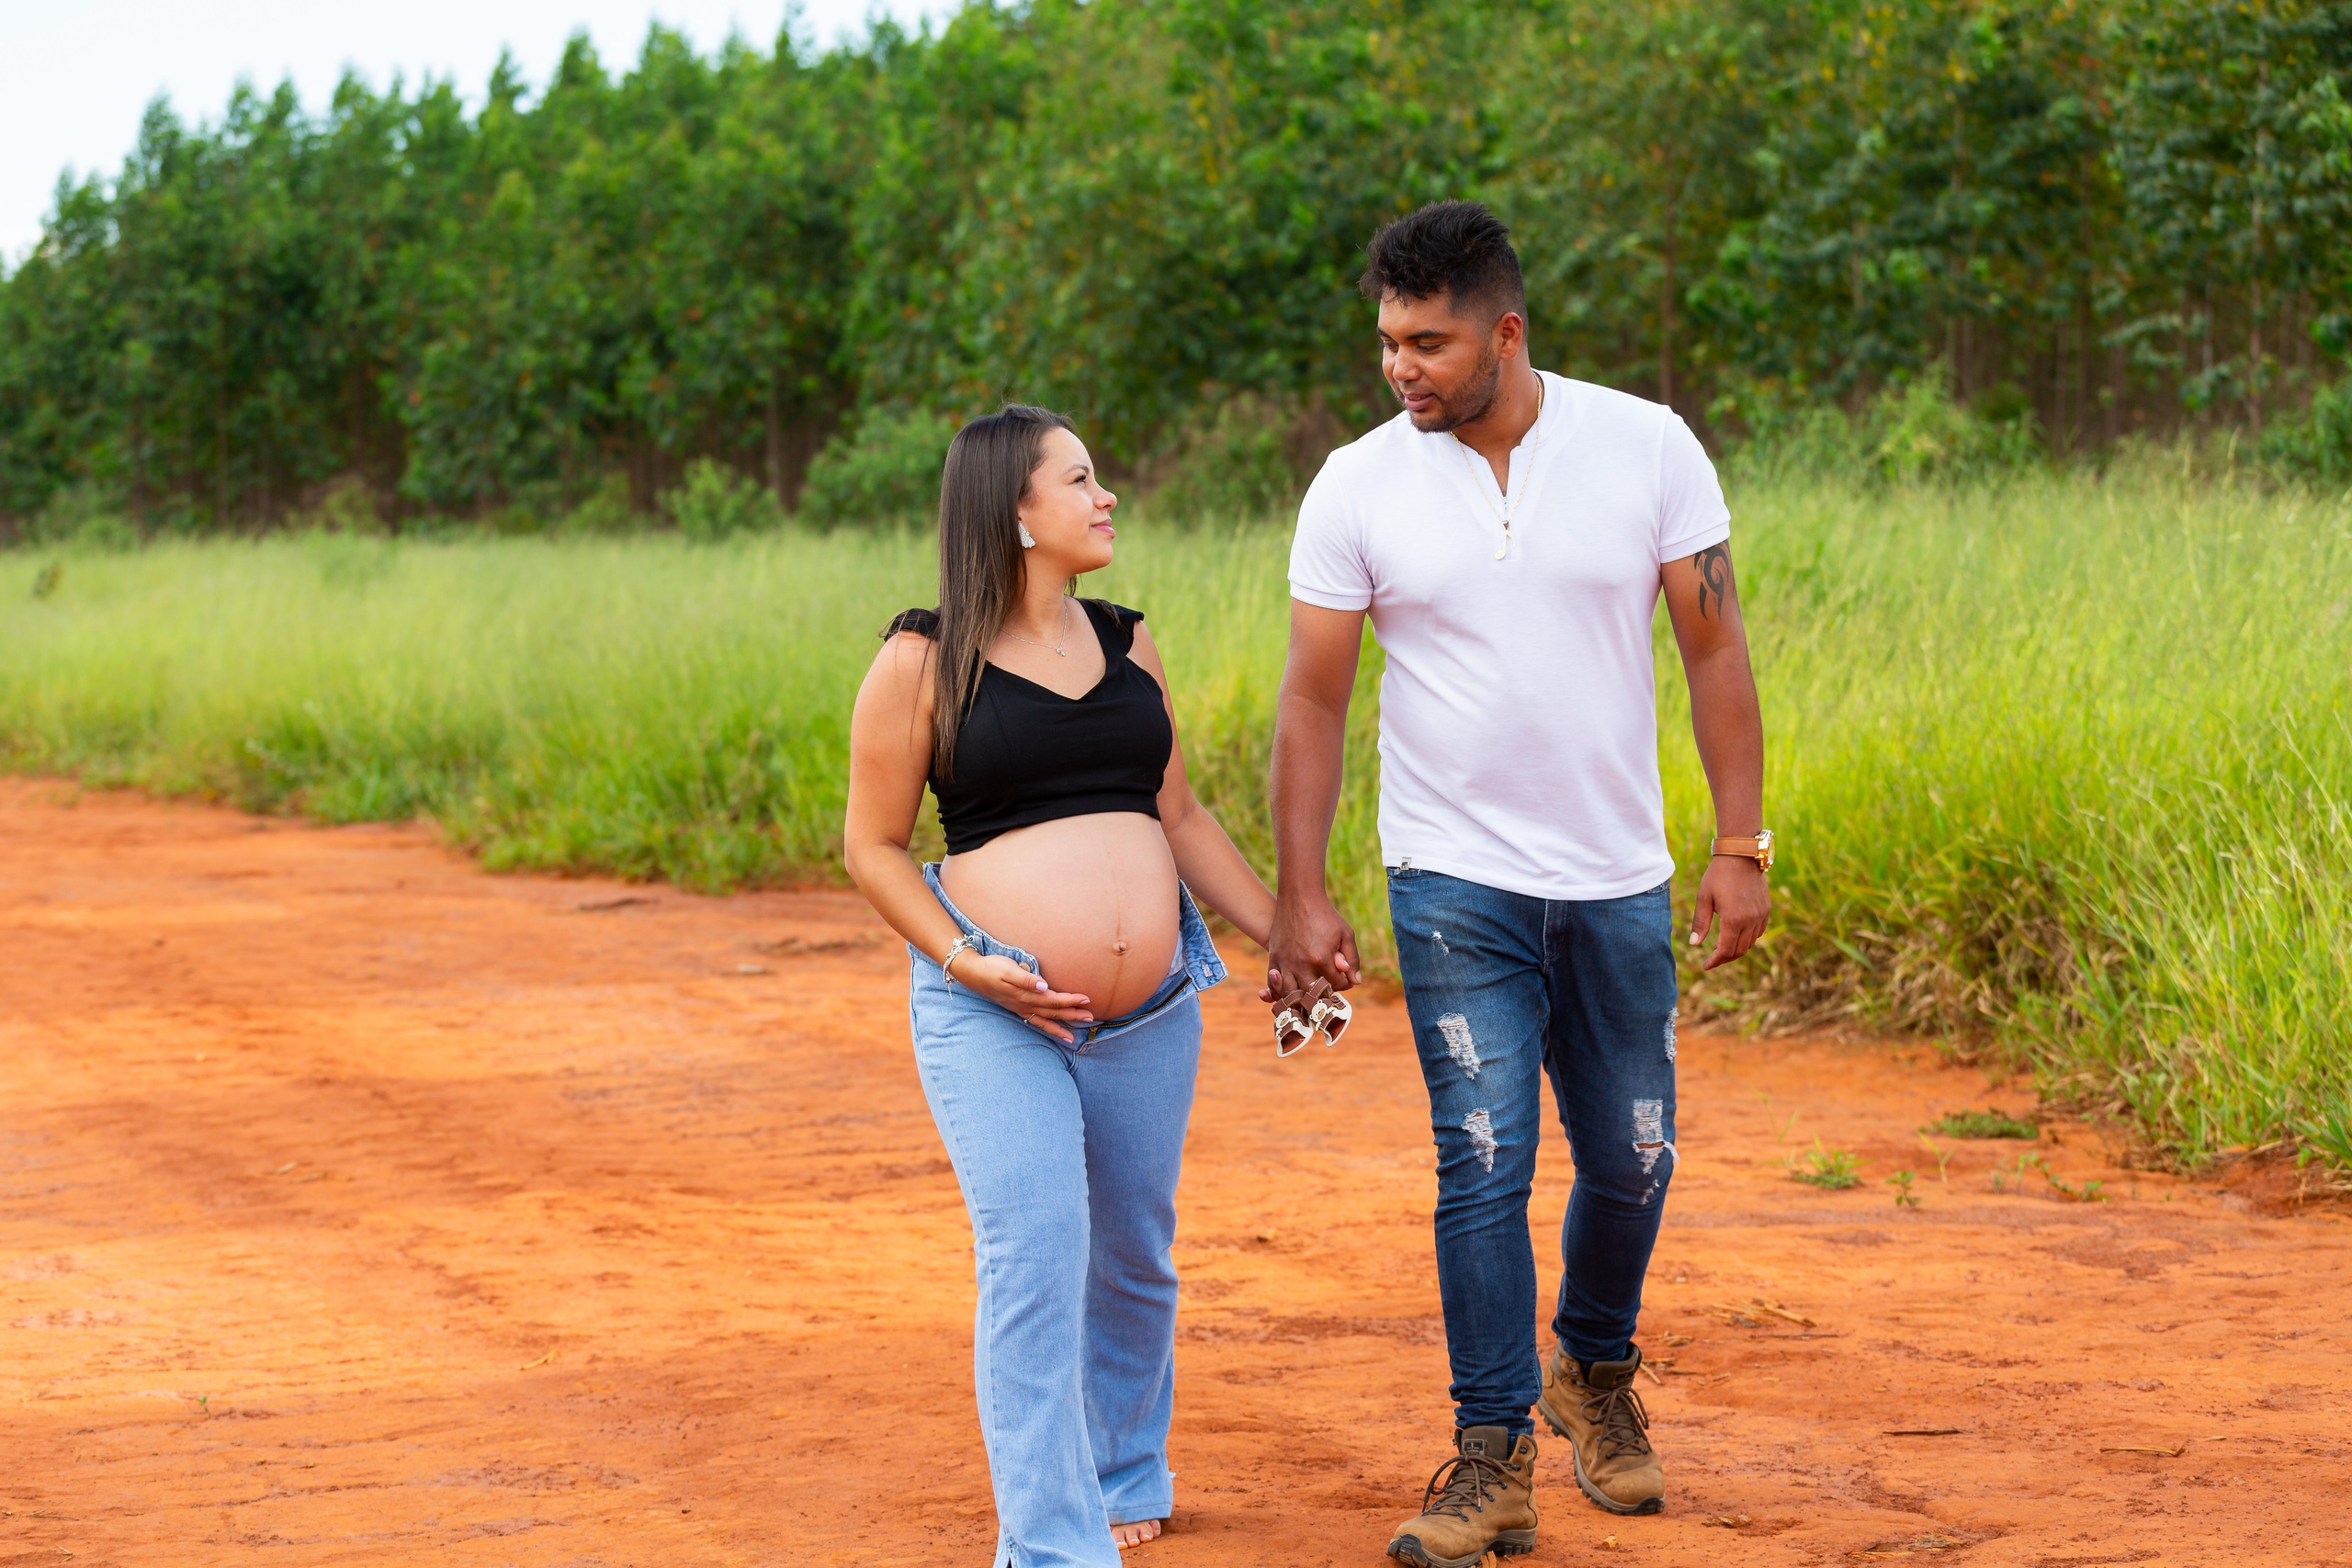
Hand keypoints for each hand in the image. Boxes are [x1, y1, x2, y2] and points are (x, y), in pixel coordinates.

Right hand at [952, 951, 1093, 1042]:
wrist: (973, 973)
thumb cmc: (992, 968)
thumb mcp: (1008, 969)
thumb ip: (1026, 979)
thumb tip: (1043, 986)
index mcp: (1026, 995)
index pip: (1053, 999)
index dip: (1070, 1000)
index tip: (1087, 999)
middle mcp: (1025, 1005)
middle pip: (1053, 1012)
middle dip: (1072, 1015)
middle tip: (1091, 1018)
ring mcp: (1021, 1008)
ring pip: (1045, 1020)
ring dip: (1060, 1027)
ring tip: (1074, 1037)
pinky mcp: (1017, 1008)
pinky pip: (1035, 1021)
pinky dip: (1047, 1027)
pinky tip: (1053, 1031)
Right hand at [1263, 891, 1359, 1000]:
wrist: (1299, 897)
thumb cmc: (1325, 915)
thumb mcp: (1345, 934)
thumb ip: (1352, 959)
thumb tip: (1356, 981)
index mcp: (1321, 959)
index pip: (1337, 985)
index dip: (1344, 984)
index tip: (1345, 979)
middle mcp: (1302, 964)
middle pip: (1314, 994)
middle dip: (1324, 994)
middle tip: (1328, 987)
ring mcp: (1285, 962)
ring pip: (1291, 994)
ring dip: (1301, 997)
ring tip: (1309, 993)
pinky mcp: (1274, 958)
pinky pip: (1274, 984)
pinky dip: (1280, 991)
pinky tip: (1290, 989)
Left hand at [1689, 855, 1770, 970]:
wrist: (1741, 855)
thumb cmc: (1718, 875)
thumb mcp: (1704, 898)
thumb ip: (1700, 923)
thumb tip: (1694, 945)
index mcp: (1733, 919)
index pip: (1725, 950)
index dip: (1715, 961)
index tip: (1705, 966)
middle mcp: (1750, 921)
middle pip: (1739, 950)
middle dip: (1724, 957)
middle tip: (1712, 957)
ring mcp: (1761, 915)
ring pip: (1750, 943)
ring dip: (1736, 949)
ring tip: (1721, 946)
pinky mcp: (1766, 910)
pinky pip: (1759, 932)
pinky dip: (1748, 939)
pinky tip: (1736, 935)